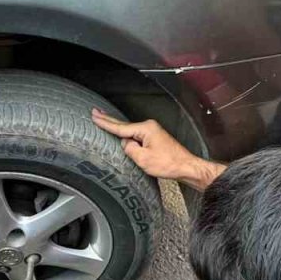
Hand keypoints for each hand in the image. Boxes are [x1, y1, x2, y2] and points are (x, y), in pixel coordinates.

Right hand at [91, 108, 221, 188]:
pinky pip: (136, 135)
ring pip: (130, 130)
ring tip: (104, 123)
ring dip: (117, 127)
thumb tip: (125, 144)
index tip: (95, 117)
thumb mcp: (143, 159)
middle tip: (96, 112)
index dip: (105, 123)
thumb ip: (129, 149)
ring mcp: (152, 132)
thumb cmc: (169, 164)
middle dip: (108, 119)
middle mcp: (149, 127)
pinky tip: (121, 134)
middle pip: (124, 124)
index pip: (120, 127)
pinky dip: (126, 134)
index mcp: (145, 129)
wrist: (185, 166)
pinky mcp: (154, 138)